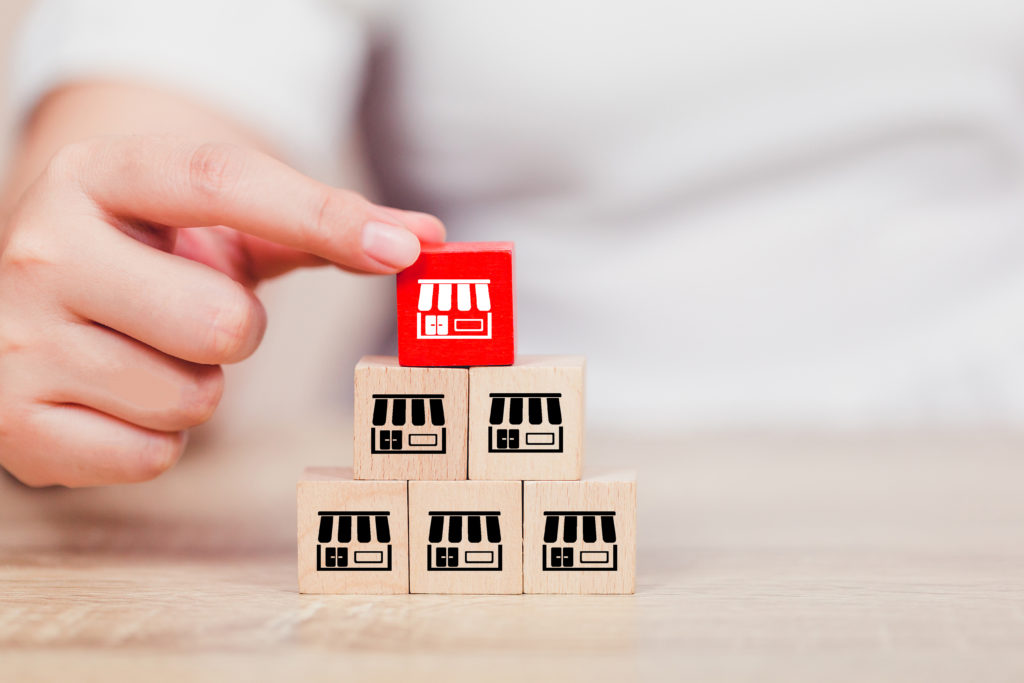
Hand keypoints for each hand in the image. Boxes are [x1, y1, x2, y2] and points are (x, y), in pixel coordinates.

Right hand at [0, 136, 443, 486]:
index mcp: (98, 175)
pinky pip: (152, 456)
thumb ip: (317, 226)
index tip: (406, 249)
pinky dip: (155, 438)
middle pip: (224, 323)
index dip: (323, 215)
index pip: (223, 180)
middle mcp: (42, 248)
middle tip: (192, 316)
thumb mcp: (212, 227)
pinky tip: (115, 398)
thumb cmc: (147, 261)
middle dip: (236, 332)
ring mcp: (17, 340)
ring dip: (196, 387)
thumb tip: (427, 237)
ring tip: (145, 352)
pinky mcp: (14, 423)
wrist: (33, 305)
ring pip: (193, 399)